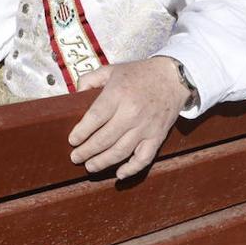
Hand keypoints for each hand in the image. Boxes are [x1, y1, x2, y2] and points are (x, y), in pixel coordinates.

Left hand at [67, 57, 190, 179]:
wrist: (172, 77)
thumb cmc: (139, 73)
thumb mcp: (111, 70)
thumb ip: (89, 80)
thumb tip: (75, 95)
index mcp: (117, 94)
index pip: (95, 118)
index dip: (81, 132)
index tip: (72, 141)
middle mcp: (131, 112)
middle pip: (104, 138)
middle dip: (87, 151)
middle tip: (75, 158)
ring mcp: (145, 127)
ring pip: (121, 151)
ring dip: (103, 162)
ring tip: (89, 166)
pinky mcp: (157, 136)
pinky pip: (144, 158)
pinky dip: (132, 169)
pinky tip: (119, 174)